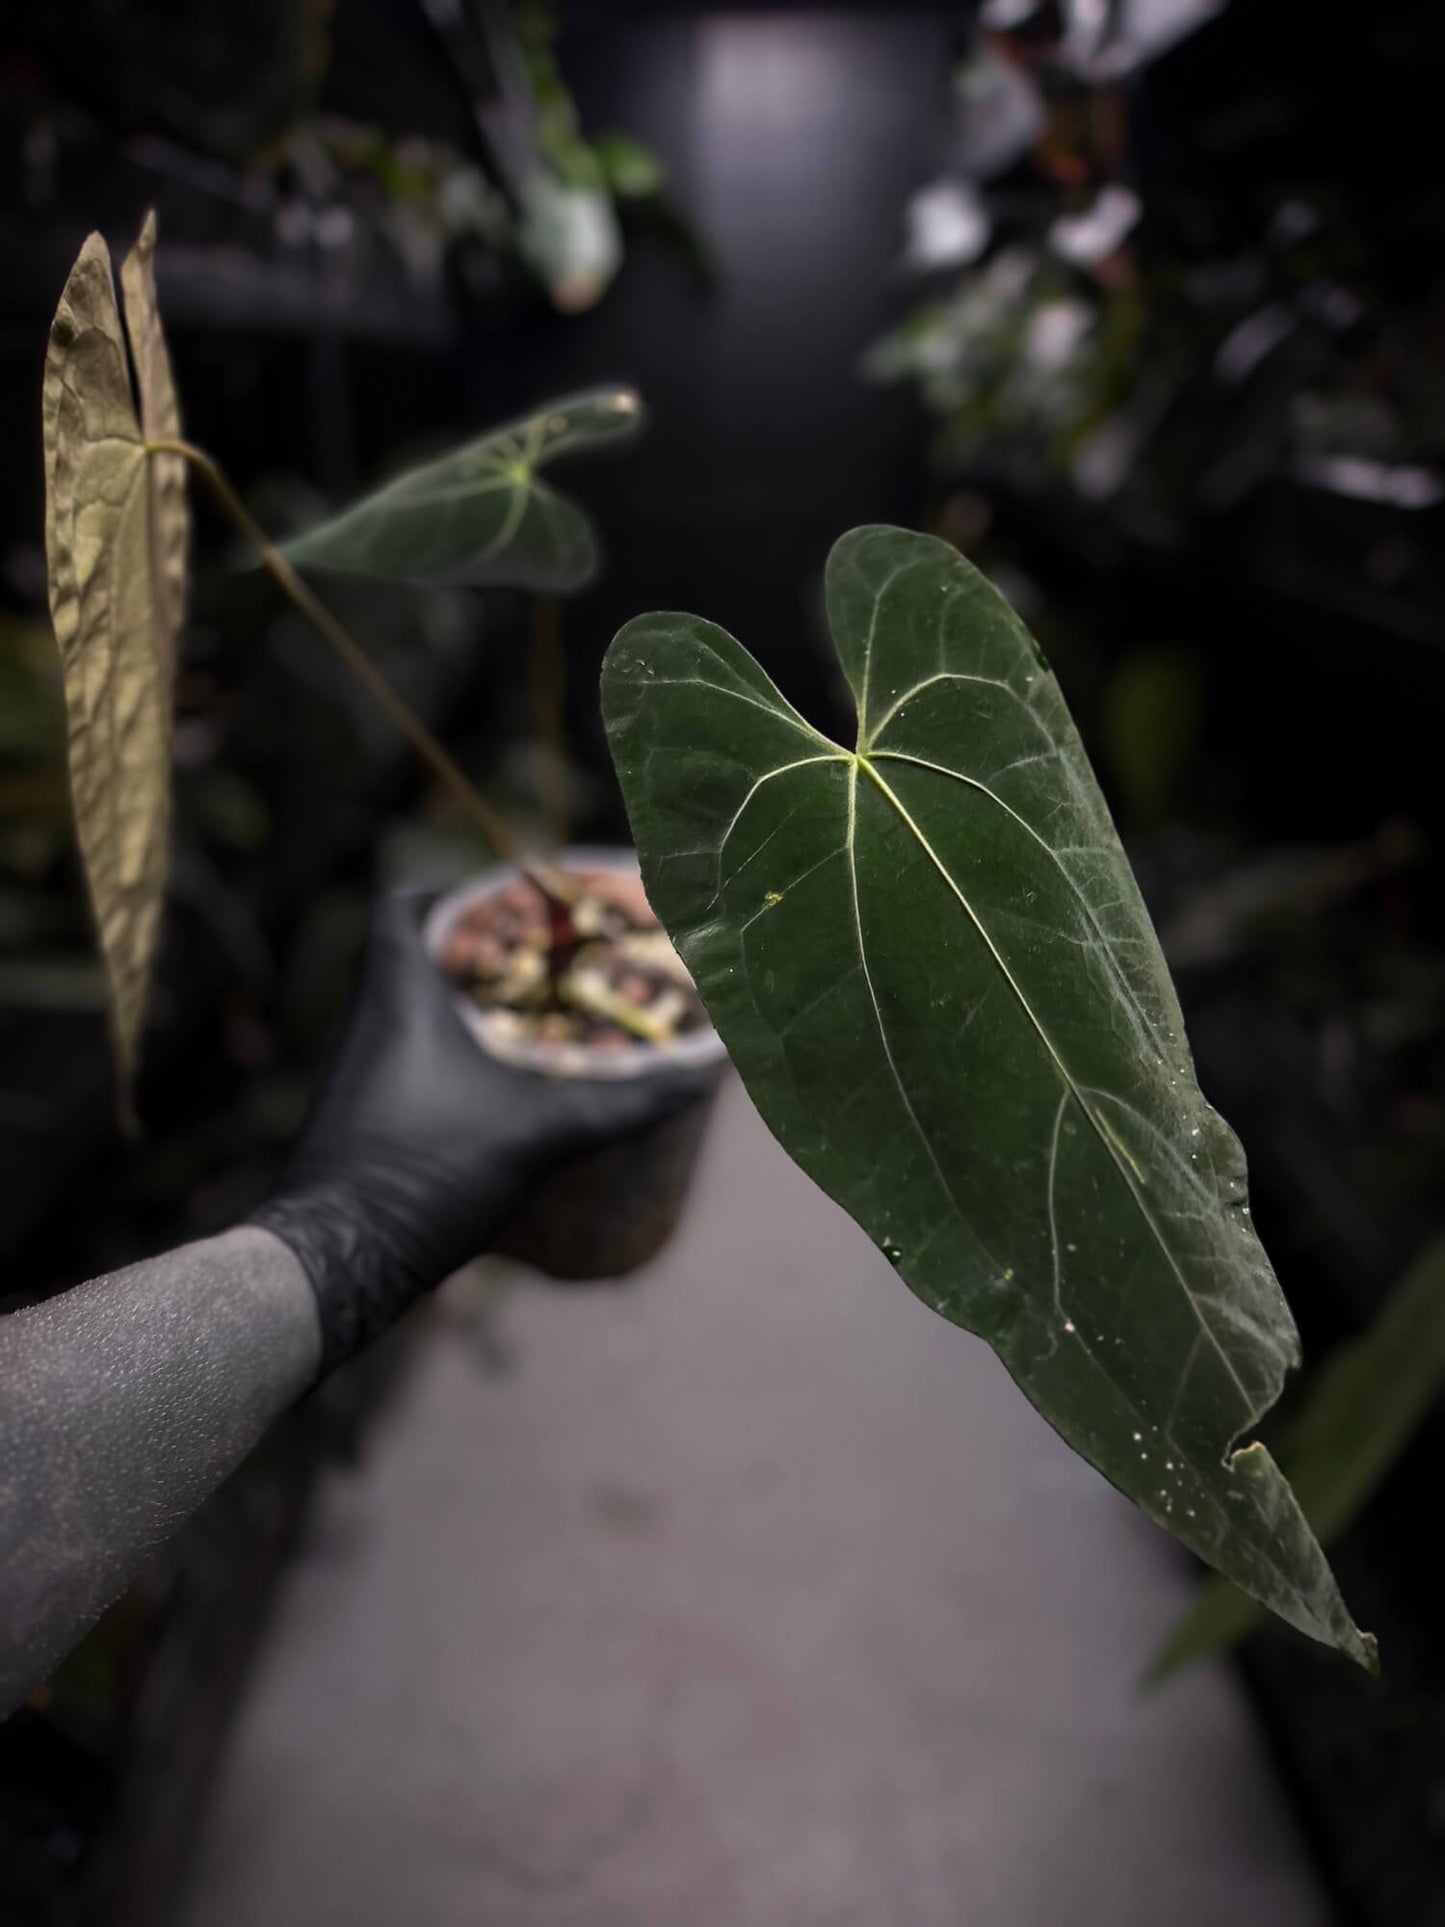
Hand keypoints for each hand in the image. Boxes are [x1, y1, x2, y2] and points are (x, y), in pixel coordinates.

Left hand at [252, 891, 714, 1374]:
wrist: (338, 1260)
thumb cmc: (425, 1173)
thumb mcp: (538, 1134)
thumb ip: (620, 1105)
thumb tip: (699, 1081)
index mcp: (399, 999)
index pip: (400, 906)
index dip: (451, 893)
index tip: (510, 904)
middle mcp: (370, 1024)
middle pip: (418, 957)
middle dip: (483, 955)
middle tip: (547, 963)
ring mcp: (363, 1073)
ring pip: (417, 1013)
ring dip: (471, 1009)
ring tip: (540, 1019)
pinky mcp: (366, 1116)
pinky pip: (413, 1060)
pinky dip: (457, 1057)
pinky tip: (506, 1086)